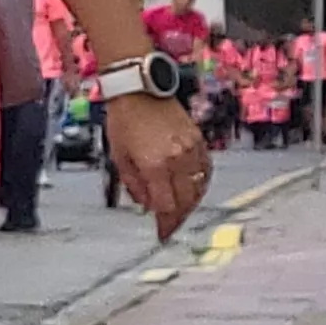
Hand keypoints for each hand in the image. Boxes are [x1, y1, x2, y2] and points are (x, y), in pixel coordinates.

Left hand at [103, 94, 209, 239]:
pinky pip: (206, 171)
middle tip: (170, 226)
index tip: (162, 233)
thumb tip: (147, 205)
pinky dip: (200, 184)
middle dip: (178, 217)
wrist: (140, 90)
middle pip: (186, 201)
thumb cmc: (124, 120)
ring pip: (199, 188)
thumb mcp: (119, 156)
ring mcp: (192, 149)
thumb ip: (134, 185)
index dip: (164, 223)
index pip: (166, 206)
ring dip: (190, 203)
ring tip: (179, 211)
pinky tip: (191, 190)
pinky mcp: (200, 141)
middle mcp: (177, 159)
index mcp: (155, 165)